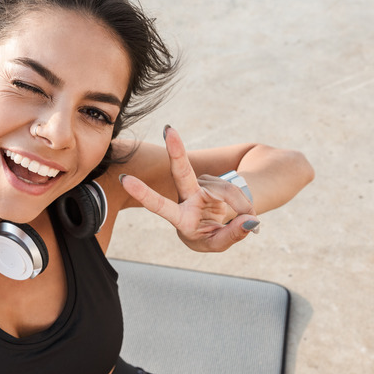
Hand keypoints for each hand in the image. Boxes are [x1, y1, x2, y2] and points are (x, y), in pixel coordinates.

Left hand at [119, 125, 259, 251]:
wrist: (215, 228)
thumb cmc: (209, 237)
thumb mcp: (217, 243)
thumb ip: (232, 235)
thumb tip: (249, 221)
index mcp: (180, 218)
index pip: (159, 206)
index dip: (143, 193)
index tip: (125, 179)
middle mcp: (187, 197)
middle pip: (182, 172)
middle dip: (177, 151)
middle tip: (169, 130)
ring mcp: (202, 186)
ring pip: (225, 190)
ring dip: (241, 205)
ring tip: (247, 221)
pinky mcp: (216, 182)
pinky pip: (235, 189)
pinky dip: (244, 203)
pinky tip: (244, 212)